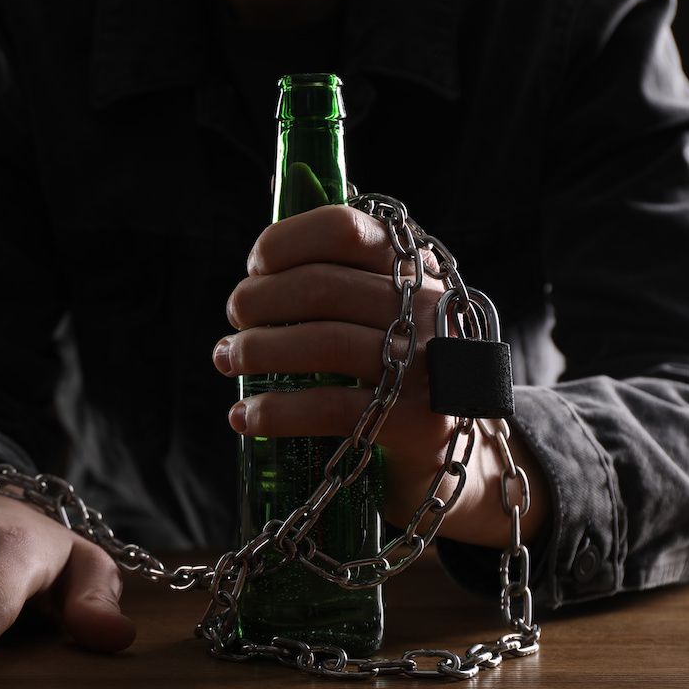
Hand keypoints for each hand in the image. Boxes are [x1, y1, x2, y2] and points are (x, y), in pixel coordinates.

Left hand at [213, 204, 547, 546]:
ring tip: (227, 359)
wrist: (461, 458)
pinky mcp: (417, 421)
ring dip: (256, 350)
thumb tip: (260, 267)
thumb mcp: (390, 314)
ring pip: (320, 343)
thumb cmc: (401, 372)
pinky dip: (274, 411)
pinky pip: (327, 407)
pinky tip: (245, 418)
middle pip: (321, 286)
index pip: (345, 229)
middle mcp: (430, 308)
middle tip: (234, 320)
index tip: (255, 267)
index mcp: (417, 269)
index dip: (286, 242)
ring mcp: (428, 364)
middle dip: (259, 301)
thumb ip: (342, 279)